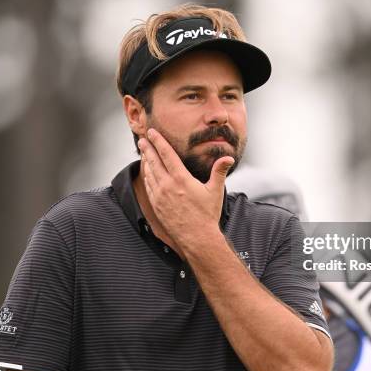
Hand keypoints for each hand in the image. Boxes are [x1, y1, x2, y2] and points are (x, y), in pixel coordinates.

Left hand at [138, 128, 233, 251]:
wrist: (196, 238)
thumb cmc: (207, 215)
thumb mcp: (215, 191)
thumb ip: (219, 171)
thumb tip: (228, 158)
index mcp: (181, 179)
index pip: (166, 155)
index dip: (158, 142)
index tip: (152, 132)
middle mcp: (167, 186)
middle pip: (153, 161)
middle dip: (147, 148)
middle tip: (142, 139)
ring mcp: (159, 196)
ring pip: (149, 173)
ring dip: (145, 161)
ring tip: (143, 152)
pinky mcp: (156, 205)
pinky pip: (148, 186)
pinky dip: (146, 175)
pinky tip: (147, 171)